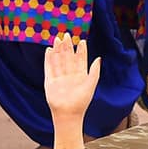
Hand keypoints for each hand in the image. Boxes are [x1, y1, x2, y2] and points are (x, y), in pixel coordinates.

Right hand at [45, 33, 100, 148]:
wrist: (68, 113)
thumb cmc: (82, 101)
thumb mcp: (91, 84)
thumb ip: (95, 71)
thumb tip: (99, 58)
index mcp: (80, 75)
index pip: (80, 59)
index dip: (81, 50)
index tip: (81, 40)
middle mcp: (70, 74)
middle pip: (68, 57)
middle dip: (68, 46)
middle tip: (67, 34)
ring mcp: (59, 77)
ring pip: (58, 60)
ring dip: (58, 50)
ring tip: (57, 39)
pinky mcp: (50, 81)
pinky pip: (49, 67)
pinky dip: (48, 59)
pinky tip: (49, 50)